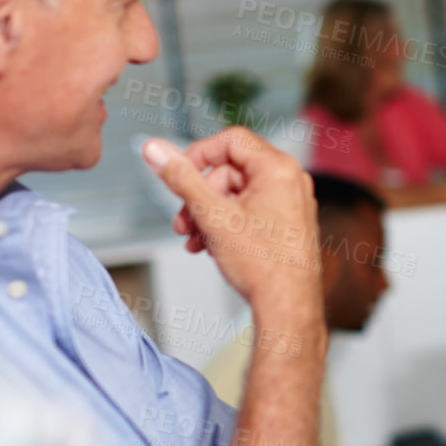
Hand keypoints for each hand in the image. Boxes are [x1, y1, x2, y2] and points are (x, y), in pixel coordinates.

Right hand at [140, 131, 322, 316]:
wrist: (288, 306)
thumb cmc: (263, 264)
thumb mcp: (212, 215)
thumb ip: (181, 178)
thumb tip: (154, 148)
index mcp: (279, 169)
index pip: (231, 140)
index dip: (199, 153)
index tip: (178, 174)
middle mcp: (291, 181)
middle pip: (231, 170)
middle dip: (199, 195)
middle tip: (182, 220)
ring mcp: (291, 203)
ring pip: (237, 194)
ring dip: (207, 213)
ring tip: (192, 238)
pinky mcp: (287, 224)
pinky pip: (250, 212)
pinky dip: (226, 224)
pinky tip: (208, 246)